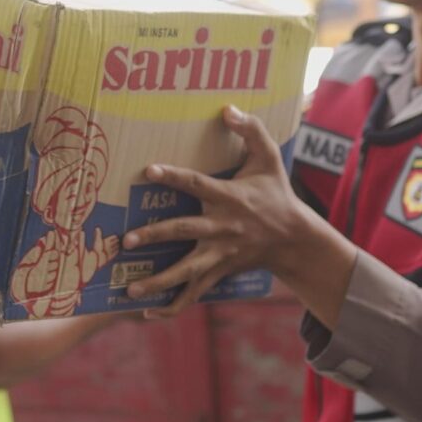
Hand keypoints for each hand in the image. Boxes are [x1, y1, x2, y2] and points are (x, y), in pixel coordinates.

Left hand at [122, 107, 346, 313]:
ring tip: (130, 290)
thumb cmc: (276, 194)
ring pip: (185, 273)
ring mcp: (219, 255)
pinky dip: (172, 307)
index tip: (148, 171)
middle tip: (127, 240)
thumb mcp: (270, 157)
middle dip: (155, 236)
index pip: (196, 185)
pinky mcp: (218, 273)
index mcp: (229, 198)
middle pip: (183, 232)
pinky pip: (193, 294)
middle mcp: (221, 228)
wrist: (294, 239)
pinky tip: (148, 313)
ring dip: (158, 283)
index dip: (173, 177)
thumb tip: (227, 108)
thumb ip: (250, 130)